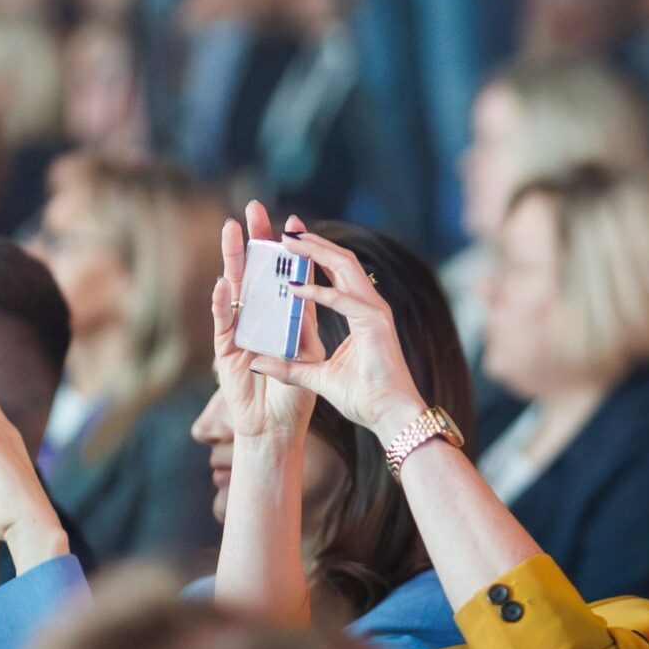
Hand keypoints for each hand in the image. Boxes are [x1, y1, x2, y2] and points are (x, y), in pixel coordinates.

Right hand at [212, 201, 319, 444]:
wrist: (276, 430)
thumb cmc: (293, 397)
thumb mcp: (307, 353)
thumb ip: (304, 324)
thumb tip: (309, 289)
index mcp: (283, 318)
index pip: (284, 275)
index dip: (287, 250)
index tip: (291, 222)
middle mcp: (259, 319)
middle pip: (256, 271)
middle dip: (256, 240)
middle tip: (253, 208)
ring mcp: (240, 331)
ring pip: (236, 288)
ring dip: (234, 260)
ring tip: (233, 230)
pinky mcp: (226, 352)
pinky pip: (225, 323)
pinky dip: (224, 304)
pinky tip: (224, 283)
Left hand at [255, 229, 426, 439]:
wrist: (390, 417)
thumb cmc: (364, 398)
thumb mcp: (317, 378)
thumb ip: (290, 367)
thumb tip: (257, 363)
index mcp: (360, 313)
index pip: (336, 274)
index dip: (315, 254)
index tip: (291, 242)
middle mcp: (369, 306)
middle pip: (341, 261)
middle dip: (313, 243)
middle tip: (285, 231)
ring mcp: (375, 312)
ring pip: (344, 267)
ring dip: (315, 252)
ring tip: (287, 241)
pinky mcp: (375, 324)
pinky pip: (342, 300)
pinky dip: (318, 292)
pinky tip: (294, 287)